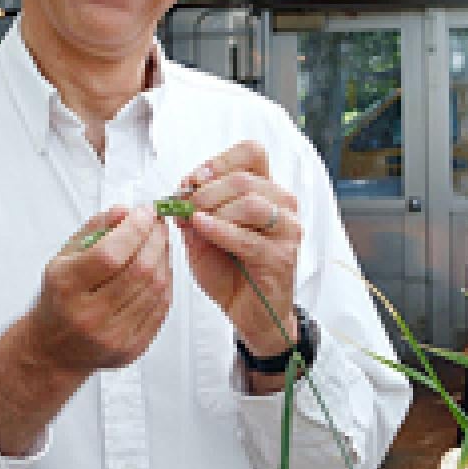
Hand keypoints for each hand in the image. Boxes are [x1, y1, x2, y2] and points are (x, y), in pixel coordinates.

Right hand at [0, 205, 170, 455]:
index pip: (110, 254)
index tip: (144, 212)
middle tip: (157, 223)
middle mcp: (89, 315)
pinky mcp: (132, 348)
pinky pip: (161, 308)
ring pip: (155, 288)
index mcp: (66, 288)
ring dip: (164, 258)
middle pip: (138, 270)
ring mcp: (113, 335)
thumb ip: (94, 229)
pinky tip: (160, 267)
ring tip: (160, 242)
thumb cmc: (59, 300)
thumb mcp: (64, 257)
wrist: (54, 349)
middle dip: (155, 239)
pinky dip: (166, 282)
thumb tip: (124, 211)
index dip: (134, 229)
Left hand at [176, 140, 301, 358]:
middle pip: (244, 178)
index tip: (193, 179)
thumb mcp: (202, 236)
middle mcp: (282, 205)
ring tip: (195, 221)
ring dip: (214, 208)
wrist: (249, 314)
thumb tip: (180, 190)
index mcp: (266, 191)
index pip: (252, 153)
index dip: (220, 161)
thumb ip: (193, 212)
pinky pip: (247, 236)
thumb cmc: (229, 272)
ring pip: (250, 201)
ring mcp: (286, 230)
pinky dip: (219, 229)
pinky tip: (201, 228)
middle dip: (206, 190)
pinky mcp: (282, 256)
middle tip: (185, 205)